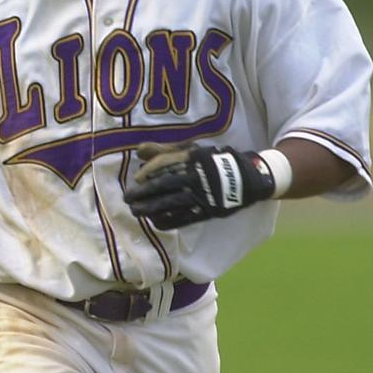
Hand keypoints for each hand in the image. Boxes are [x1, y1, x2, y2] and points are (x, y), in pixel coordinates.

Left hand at [124, 142, 276, 229]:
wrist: (245, 178)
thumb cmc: (211, 161)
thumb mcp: (191, 150)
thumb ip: (164, 151)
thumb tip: (138, 150)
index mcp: (192, 158)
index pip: (166, 164)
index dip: (149, 172)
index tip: (136, 179)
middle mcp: (196, 176)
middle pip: (165, 185)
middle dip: (144, 193)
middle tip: (127, 199)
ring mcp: (202, 195)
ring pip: (172, 203)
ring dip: (151, 208)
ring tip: (136, 211)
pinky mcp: (207, 211)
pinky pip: (184, 218)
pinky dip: (168, 221)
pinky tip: (154, 222)